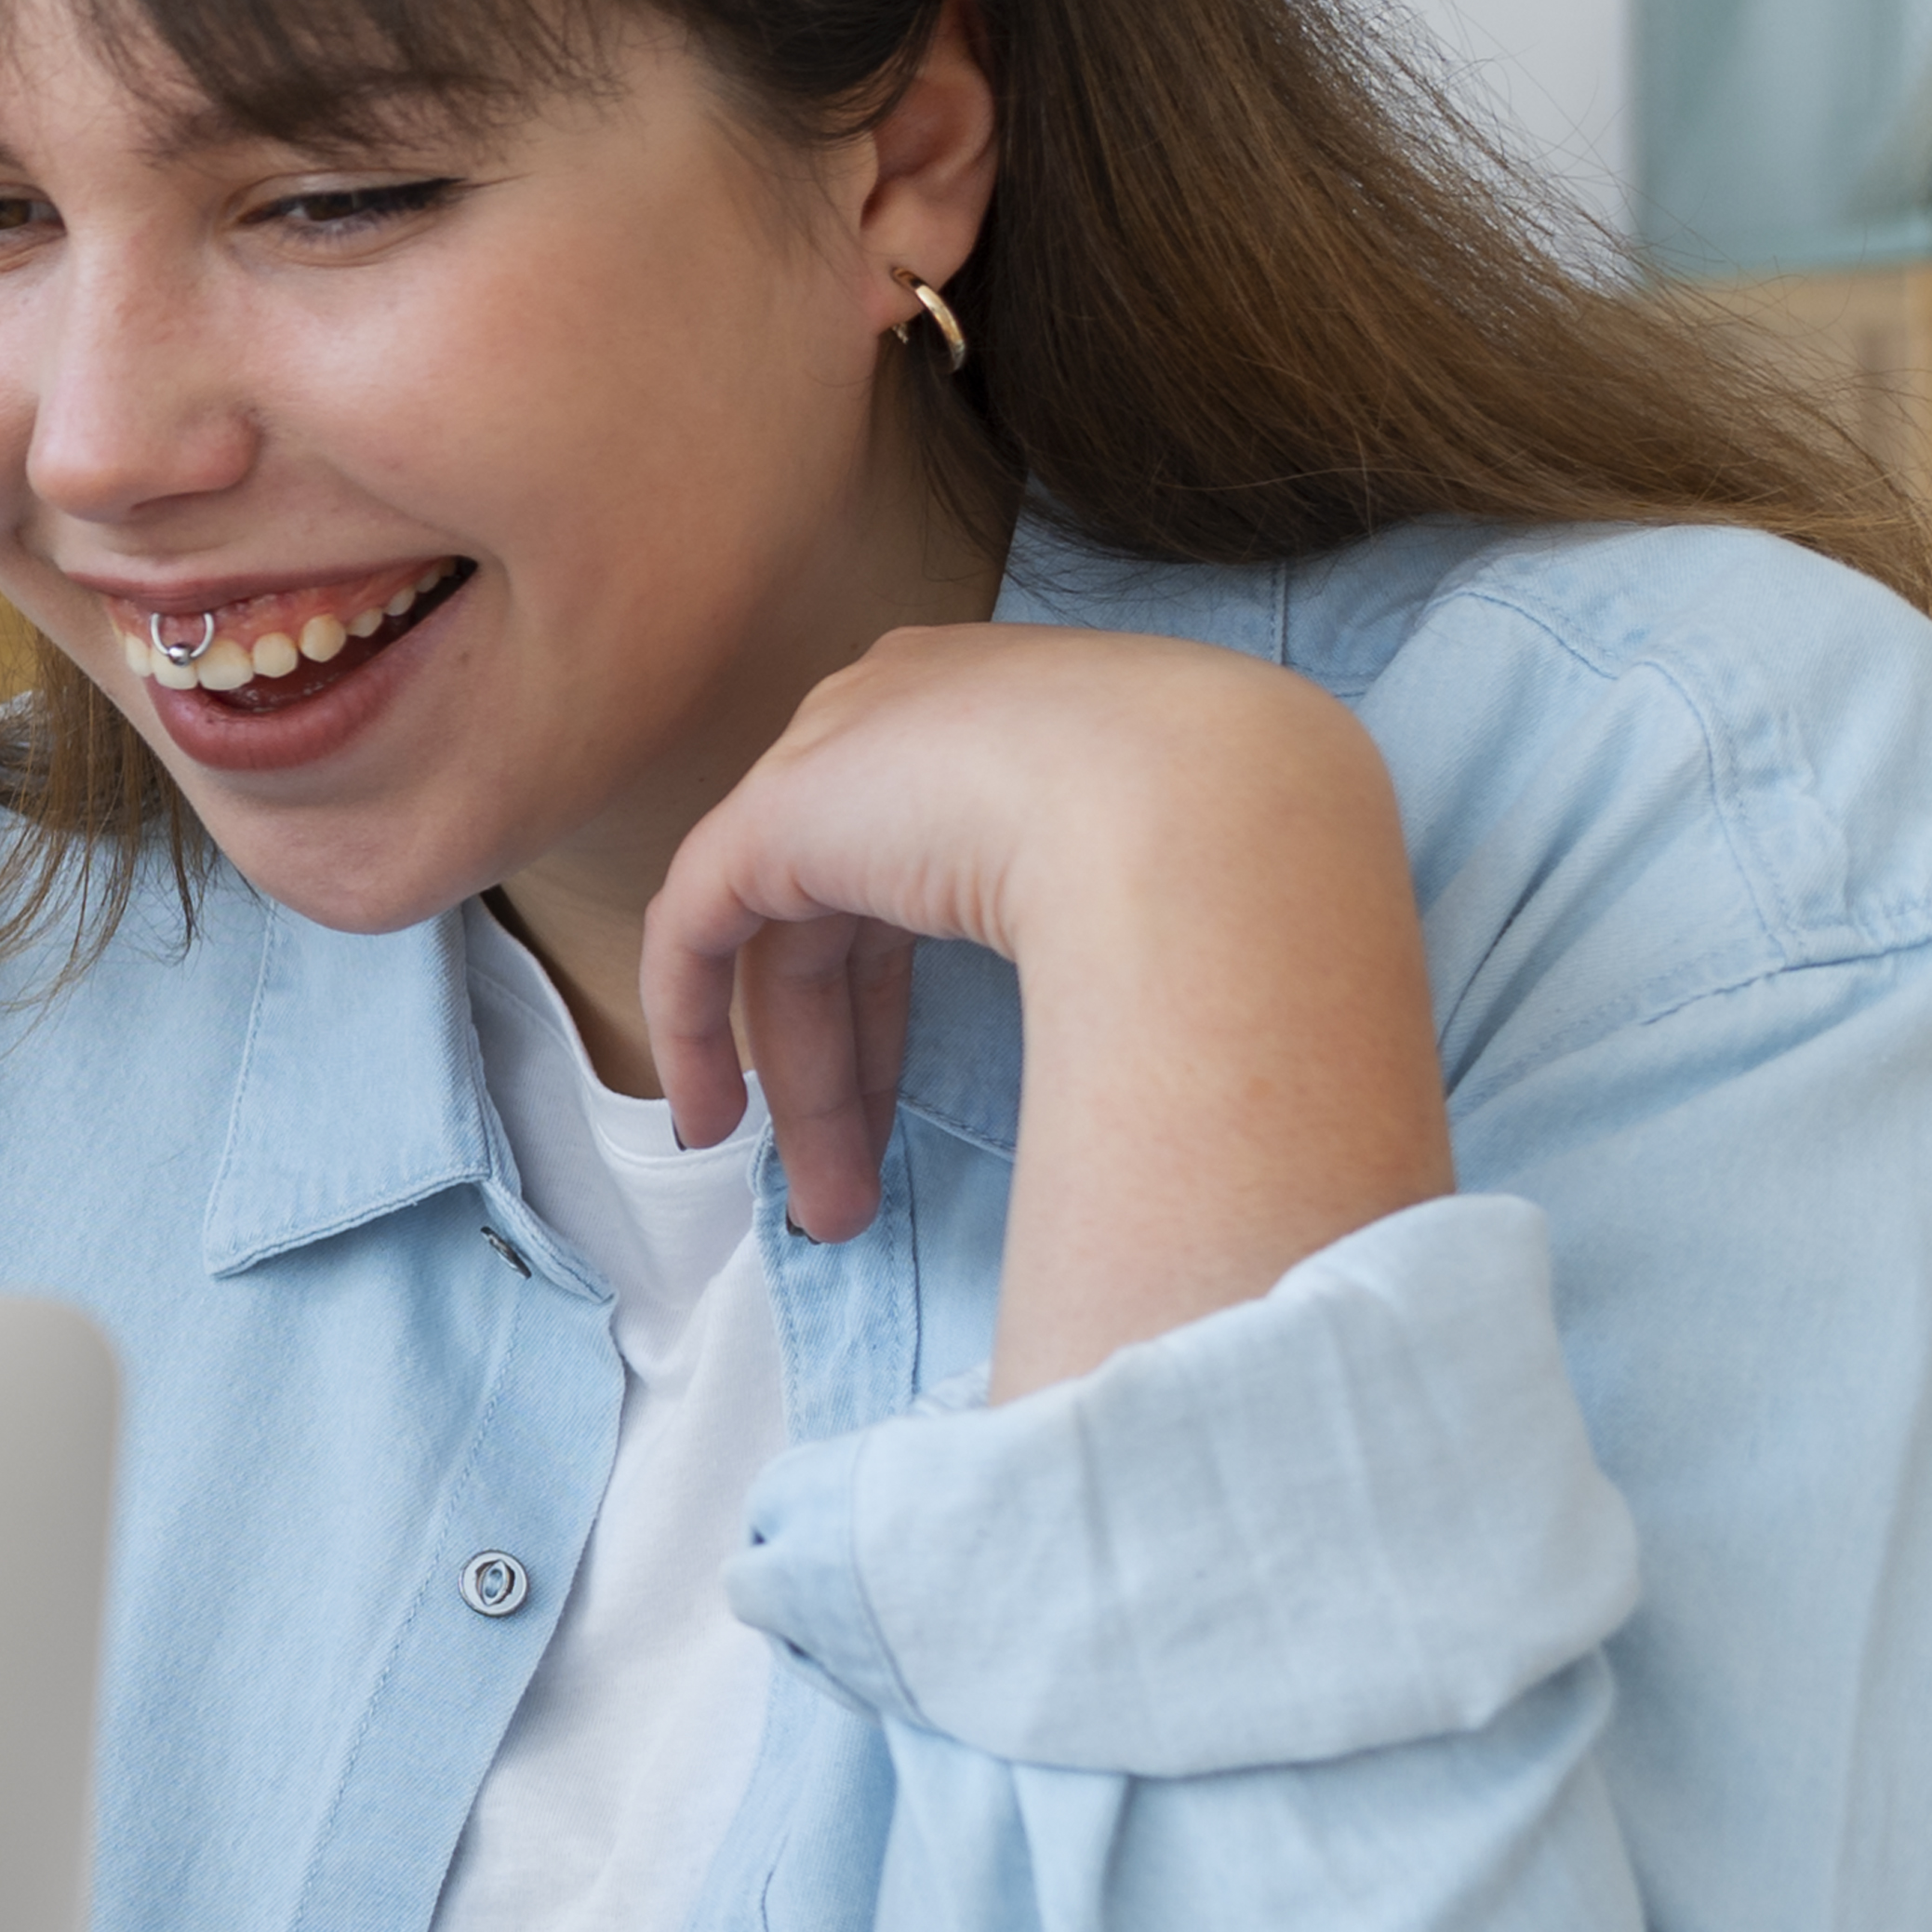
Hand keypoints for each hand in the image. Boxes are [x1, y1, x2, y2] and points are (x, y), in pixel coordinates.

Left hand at [637, 622, 1447, 1389]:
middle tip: (862, 1192)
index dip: (904, 999)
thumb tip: (1143, 1032)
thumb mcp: (1182, 874)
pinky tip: (707, 1120)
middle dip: (856, 1070)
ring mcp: (835, 757)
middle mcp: (907, 723)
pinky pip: (695, 925)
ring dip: (808, 1088)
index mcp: (1005, 723)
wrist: (1209, 801)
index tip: (913, 1101)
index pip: (924, 875)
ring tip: (829, 1209)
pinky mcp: (773, 814)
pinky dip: (691, 1024)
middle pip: (855, 925)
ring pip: (789, 948)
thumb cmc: (1239, 848)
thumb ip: (1120, 920)